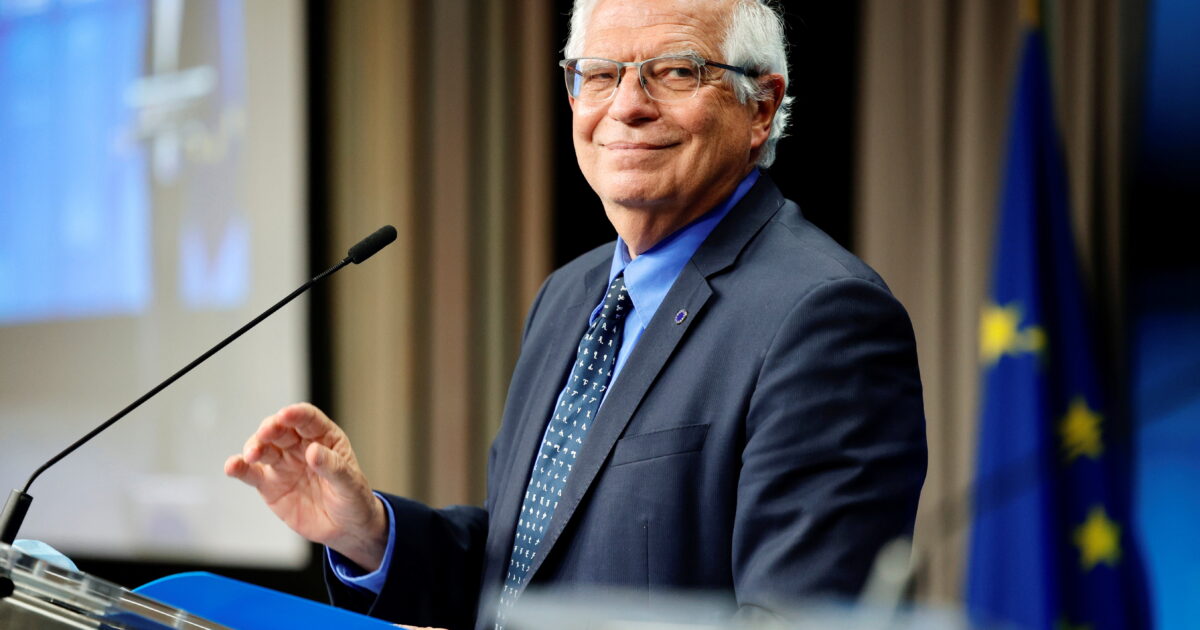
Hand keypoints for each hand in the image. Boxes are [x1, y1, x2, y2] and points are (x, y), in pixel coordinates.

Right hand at [224, 403, 387, 570]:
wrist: (345, 528)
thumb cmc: (353, 499)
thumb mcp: (350, 484)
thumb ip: (333, 468)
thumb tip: (313, 451)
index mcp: (325, 438)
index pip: (308, 419)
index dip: (296, 414)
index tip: (286, 415)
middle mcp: (300, 446)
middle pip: (281, 430)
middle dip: (271, 428)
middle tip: (266, 434)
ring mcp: (283, 464)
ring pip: (264, 448)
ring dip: (254, 446)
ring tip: (251, 454)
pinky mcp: (269, 485)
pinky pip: (251, 474)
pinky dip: (240, 468)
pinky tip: (232, 466)